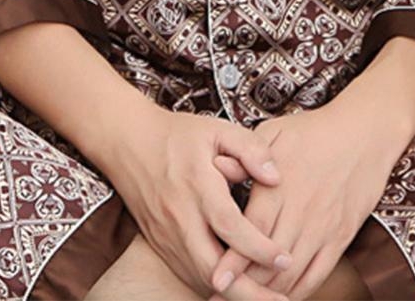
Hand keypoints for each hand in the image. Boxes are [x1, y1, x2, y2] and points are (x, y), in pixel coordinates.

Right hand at [99, 100, 295, 298]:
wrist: (128, 142)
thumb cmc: (178, 135)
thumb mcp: (218, 129)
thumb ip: (251, 148)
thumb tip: (276, 178)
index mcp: (197, 185)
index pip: (229, 226)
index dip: (258, 247)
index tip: (285, 257)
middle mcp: (180, 216)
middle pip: (213, 268)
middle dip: (248, 291)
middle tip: (282, 300)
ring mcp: (167, 235)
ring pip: (200, 277)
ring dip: (233, 294)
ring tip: (267, 298)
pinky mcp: (160, 244)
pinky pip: (189, 272)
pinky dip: (214, 285)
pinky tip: (238, 287)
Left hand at [205, 103, 404, 299]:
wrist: (364, 134)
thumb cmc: (313, 131)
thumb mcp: (275, 132)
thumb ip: (246, 155)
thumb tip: (217, 166)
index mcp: (279, 185)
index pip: (253, 231)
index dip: (234, 259)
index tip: (216, 278)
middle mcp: (301, 211)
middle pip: (270, 260)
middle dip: (245, 284)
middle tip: (223, 297)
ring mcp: (322, 227)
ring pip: (293, 273)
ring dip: (270, 292)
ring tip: (248, 300)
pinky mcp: (341, 237)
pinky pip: (319, 273)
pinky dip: (300, 290)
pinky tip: (283, 296)